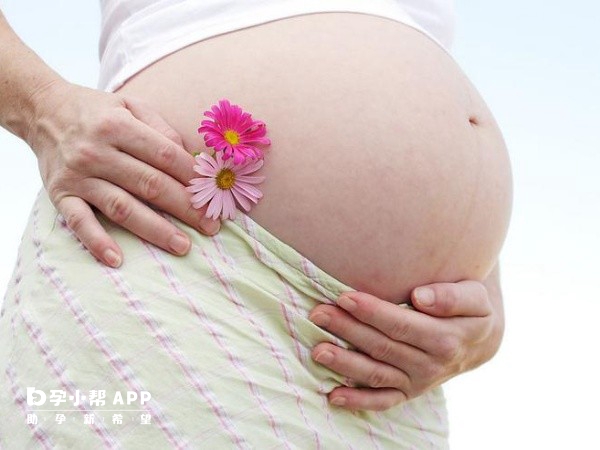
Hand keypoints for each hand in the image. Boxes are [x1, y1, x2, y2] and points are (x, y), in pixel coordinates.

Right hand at [26, 80, 219, 266]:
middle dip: (185, 208)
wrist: (42, 110)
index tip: (215, 195)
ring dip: (155, 229)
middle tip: (211, 226)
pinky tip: (117, 259)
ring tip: (183, 246)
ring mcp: (78, 176)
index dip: (193, 177)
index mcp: (118, 126)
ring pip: (122, 207)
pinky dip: (96, 241)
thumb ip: (162, 130)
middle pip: (150, 185)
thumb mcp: (132, 106)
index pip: (165, 156)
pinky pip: (79, 222)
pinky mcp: (60, 195)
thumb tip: (193, 159)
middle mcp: (97, 151)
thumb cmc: (98, 111)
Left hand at [309, 265, 503, 410]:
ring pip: (375, 374)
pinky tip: (332, 396)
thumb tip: (421, 297)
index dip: (372, 312)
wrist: (478, 343)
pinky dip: (357, 401)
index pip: (402, 325)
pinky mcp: (407, 393)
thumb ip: (451, 297)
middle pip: (381, 347)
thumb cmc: (470, 310)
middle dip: (347, 330)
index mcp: (445, 339)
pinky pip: (381, 401)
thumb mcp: (475, 297)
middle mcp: (430, 365)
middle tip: (318, 313)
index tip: (345, 296)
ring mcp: (416, 382)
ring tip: (318, 350)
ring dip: (344, 364)